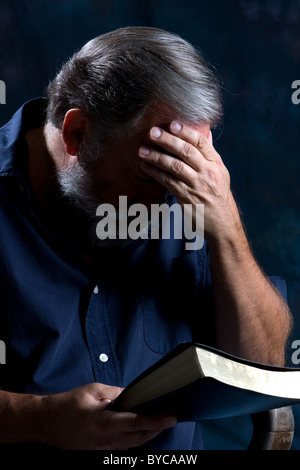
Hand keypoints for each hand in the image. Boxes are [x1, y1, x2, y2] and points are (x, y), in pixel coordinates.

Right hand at [39, 383, 176, 449]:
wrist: (48, 422)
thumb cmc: (69, 404)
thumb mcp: (93, 391)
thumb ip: (116, 393)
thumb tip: (133, 394)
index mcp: (104, 422)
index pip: (136, 422)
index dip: (156, 420)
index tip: (170, 417)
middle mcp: (106, 439)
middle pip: (139, 437)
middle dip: (157, 429)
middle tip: (169, 418)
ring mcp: (103, 448)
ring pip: (133, 445)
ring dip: (148, 435)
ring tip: (160, 423)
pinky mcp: (100, 451)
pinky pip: (123, 447)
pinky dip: (136, 439)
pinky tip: (141, 431)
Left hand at [138, 122, 241, 243]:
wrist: (222, 222)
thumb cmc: (218, 195)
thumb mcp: (220, 173)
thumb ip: (209, 154)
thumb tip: (206, 133)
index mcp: (216, 163)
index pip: (201, 142)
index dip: (186, 131)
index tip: (172, 124)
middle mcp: (208, 172)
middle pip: (187, 152)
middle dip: (168, 141)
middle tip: (152, 133)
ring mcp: (197, 185)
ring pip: (175, 166)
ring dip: (156, 157)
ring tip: (142, 150)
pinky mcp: (187, 197)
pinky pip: (169, 182)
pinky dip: (156, 173)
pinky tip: (146, 167)